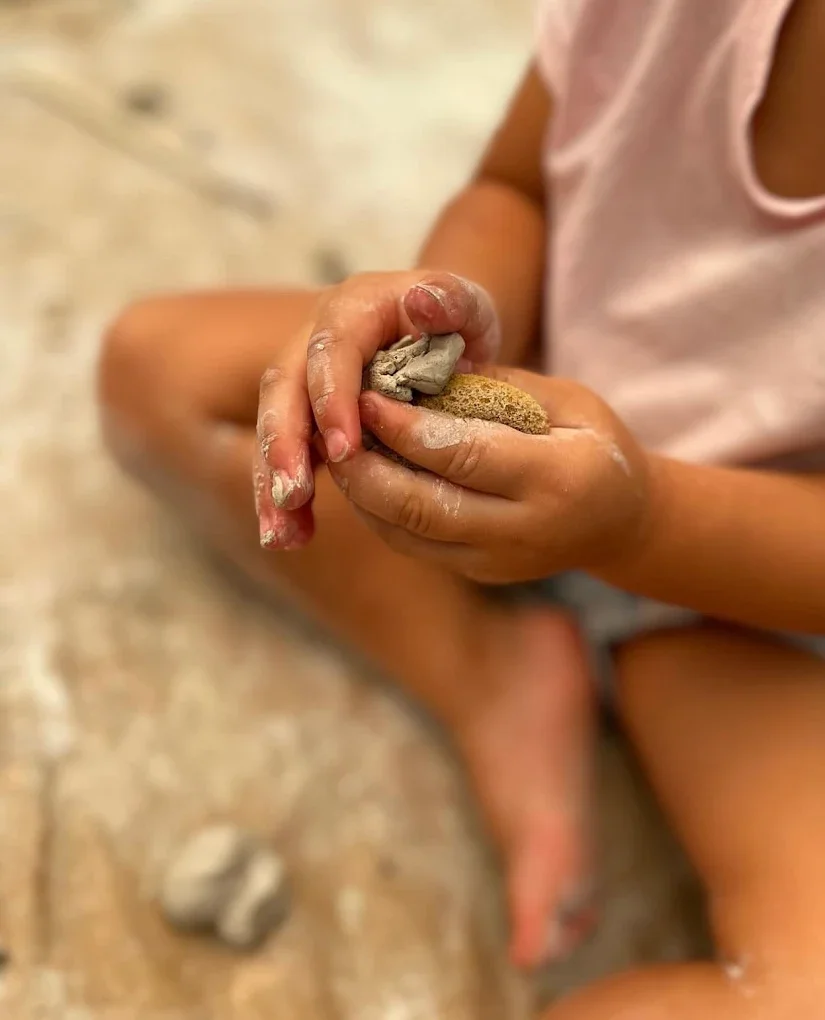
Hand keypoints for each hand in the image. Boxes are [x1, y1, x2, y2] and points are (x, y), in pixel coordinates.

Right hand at [255, 271, 500, 548]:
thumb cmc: (457, 321)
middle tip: (293, 494)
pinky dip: (286, 497)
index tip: (343, 450)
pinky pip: (287, 454)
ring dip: (273, 480)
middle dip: (285, 444)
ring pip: (275, 425)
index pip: (332, 349)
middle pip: (285, 387)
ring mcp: (303, 377)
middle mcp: (315, 338)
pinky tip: (291, 538)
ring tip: (282, 534)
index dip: (332, 398)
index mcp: (353, 308)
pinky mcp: (304, 415)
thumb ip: (451, 301)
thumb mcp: (466, 304)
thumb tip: (421, 300)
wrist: (440, 332)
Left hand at [326, 367, 650, 582]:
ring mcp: (496, 562)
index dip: (406, 429)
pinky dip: (378, 511)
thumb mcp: (567, 401)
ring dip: (363, 492)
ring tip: (340, 448)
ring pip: (407, 533)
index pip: (463, 455)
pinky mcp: (475, 573)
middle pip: (422, 506)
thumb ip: (497, 388)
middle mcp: (522, 532)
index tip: (366, 395)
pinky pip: (412, 545)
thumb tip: (417, 368)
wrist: (620, 523)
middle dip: (367, 467)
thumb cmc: (595, 445)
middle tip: (334, 426)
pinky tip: (363, 476)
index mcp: (555, 479)